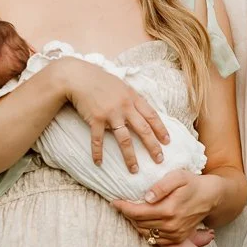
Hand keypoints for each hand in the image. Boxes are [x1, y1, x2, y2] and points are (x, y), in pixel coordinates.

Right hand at [55, 57, 169, 174]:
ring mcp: (111, 114)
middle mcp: (125, 107)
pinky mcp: (96, 119)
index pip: (152, 116)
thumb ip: (132, 98)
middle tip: (159, 160)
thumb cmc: (100, 81)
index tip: (167, 142)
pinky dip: (98, 152)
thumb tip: (143, 110)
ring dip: (130, 157)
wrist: (79, 77)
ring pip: (124, 139)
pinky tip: (99, 163)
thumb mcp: (122, 86)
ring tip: (134, 170)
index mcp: (133, 98)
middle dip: (153, 146)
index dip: (161, 129)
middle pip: (143, 130)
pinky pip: (98, 140)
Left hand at [113, 167, 214, 244]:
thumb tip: (146, 197)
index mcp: (169, 210)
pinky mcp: (178, 238)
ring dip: (135, 223)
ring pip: (145, 233)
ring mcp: (175, 234)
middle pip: (139, 224)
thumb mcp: (178, 176)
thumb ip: (161, 186)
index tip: (115, 201)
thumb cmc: (193, 183)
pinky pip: (155, 239)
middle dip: (127, 215)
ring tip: (131, 212)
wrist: (211, 197)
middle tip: (122, 205)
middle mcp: (171, 225)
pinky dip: (146, 231)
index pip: (138, 213)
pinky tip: (143, 221)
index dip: (123, 208)